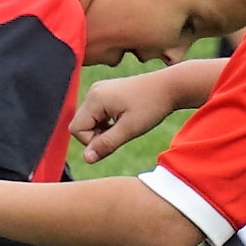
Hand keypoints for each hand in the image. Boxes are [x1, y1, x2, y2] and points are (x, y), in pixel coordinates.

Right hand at [71, 69, 186, 163]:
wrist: (169, 87)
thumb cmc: (152, 106)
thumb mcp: (129, 129)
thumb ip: (106, 144)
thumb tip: (86, 159)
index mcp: (95, 98)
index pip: (77, 129)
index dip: (92, 142)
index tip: (114, 140)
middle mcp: (93, 92)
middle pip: (80, 124)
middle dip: (96, 136)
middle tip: (121, 134)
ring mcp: (99, 90)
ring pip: (89, 120)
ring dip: (102, 130)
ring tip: (124, 127)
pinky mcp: (106, 92)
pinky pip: (97, 114)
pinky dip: (107, 122)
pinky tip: (124, 120)